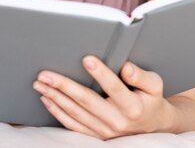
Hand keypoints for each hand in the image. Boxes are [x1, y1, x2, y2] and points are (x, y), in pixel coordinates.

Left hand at [32, 56, 174, 138]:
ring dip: (55, 97)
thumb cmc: (150, 99)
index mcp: (133, 107)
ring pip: (75, 113)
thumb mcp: (154, 85)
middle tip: (45, 74)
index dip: (101, 73)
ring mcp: (105, 131)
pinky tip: (46, 100)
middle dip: (63, 86)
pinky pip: (73, 125)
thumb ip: (141, 76)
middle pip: (86, 101)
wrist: (154, 125)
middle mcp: (117, 121)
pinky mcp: (96, 135)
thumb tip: (126, 67)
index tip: (87, 59)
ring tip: (40, 83)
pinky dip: (57, 112)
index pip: (114, 88)